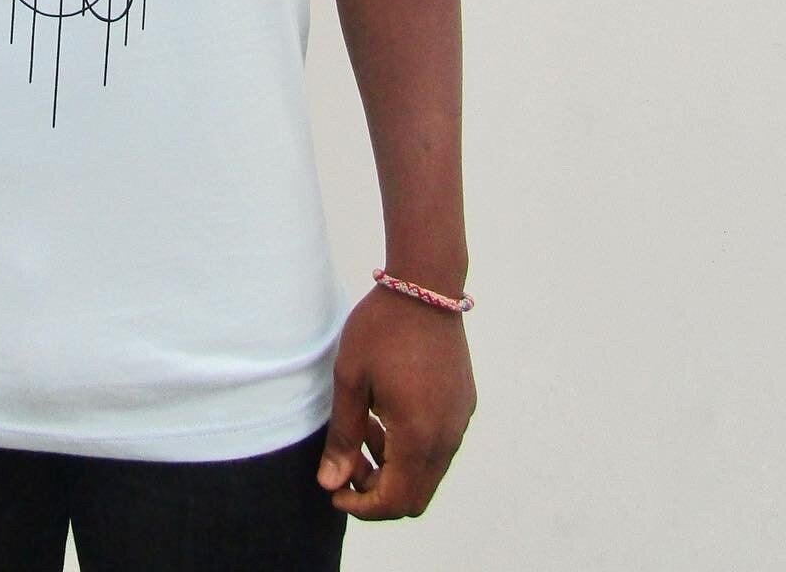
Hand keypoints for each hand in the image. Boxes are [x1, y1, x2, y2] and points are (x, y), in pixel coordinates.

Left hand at [316, 284, 476, 519]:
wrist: (425, 286)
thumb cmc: (381, 328)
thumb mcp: (351, 379)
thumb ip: (343, 435)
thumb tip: (330, 483)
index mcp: (418, 435)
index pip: (394, 501)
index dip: (362, 507)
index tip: (334, 491)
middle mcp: (447, 437)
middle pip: (414, 495)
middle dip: (377, 491)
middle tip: (346, 464)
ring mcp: (459, 421)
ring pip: (427, 472)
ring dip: (393, 467)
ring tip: (362, 431)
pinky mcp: (463, 405)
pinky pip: (438, 446)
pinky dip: (411, 447)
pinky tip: (385, 414)